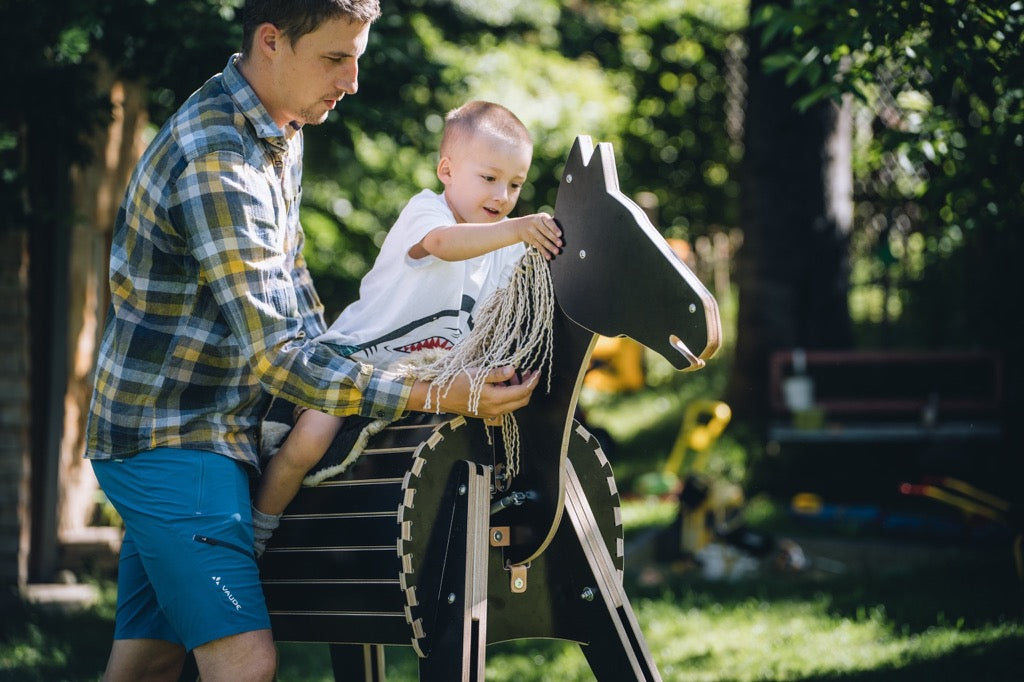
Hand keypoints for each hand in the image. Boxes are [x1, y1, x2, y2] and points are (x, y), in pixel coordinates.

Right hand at [410, 366, 538, 419]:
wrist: (440, 397)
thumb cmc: (456, 382)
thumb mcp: (478, 373)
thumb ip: (497, 373)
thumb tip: (513, 370)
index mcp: (495, 399)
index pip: (522, 392)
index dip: (532, 382)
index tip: (537, 372)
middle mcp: (496, 409)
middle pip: (522, 401)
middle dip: (528, 387)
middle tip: (527, 372)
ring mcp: (491, 413)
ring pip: (513, 404)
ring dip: (517, 390)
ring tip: (511, 375)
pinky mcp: (486, 413)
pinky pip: (504, 406)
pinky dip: (508, 395)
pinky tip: (500, 384)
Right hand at [514, 213, 561, 259]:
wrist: (519, 226)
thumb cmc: (537, 222)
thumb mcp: (542, 218)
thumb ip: (550, 222)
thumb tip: (563, 229)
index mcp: (541, 217)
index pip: (548, 222)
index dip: (554, 228)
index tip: (560, 234)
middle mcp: (535, 223)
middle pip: (545, 232)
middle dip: (553, 239)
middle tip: (560, 244)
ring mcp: (532, 232)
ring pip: (542, 240)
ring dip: (550, 247)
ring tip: (556, 251)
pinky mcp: (530, 240)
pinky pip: (538, 246)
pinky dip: (544, 252)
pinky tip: (548, 256)